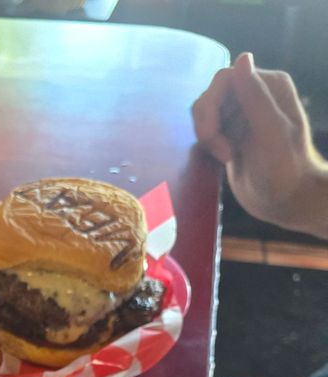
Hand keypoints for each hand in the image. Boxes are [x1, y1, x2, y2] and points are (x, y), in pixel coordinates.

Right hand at [191, 52, 327, 236]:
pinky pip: (207, 128)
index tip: (212, 137)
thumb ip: (257, 98)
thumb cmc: (286, 170)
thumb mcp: (272, 134)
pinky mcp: (231, 134)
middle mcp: (255, 94)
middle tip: (221, 154)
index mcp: (269, 86)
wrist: (287, 202)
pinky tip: (223, 159)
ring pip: (205, 112)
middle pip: (211, 95)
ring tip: (224, 158)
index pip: (225, 78)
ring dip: (207, 135)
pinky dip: (207, 144)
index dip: (211, 105)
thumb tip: (242, 58)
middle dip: (206, 123)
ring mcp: (241, 114)